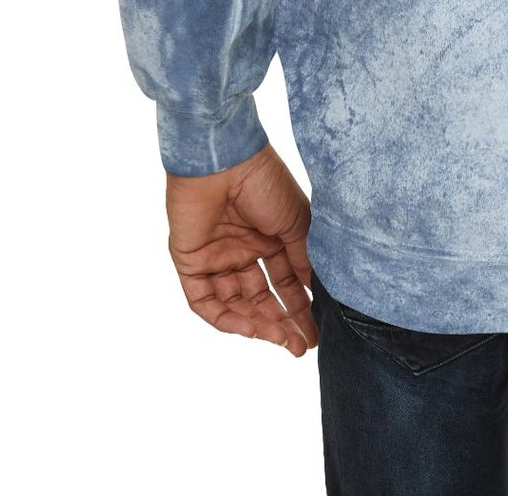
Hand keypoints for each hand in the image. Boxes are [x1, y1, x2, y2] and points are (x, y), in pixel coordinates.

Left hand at [164, 145, 317, 352]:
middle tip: (300, 346)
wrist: (224, 161)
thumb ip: (303, 261)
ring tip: (280, 338)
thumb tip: (317, 295)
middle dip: (281, 324)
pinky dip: (225, 318)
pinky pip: (205, 300)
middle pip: (261, 298)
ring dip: (257, 324)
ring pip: (235, 304)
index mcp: (270, 237)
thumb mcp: (296, 223)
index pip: (285, 282)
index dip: (300, 309)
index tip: (315, 334)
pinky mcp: (190, 262)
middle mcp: (243, 249)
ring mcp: (216, 256)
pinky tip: (249, 328)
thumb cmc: (264, 182)